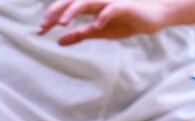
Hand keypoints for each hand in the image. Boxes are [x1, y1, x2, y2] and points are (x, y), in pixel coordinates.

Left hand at [38, 0, 172, 44]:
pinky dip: (103, 15)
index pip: (66, 7)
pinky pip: (112, 9)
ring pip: (88, 1)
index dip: (51, 17)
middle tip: (43, 26)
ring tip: (62, 23)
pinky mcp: (125, 5)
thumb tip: (59, 42)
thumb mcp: (100, 31)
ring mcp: (111, 0)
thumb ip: (80, 34)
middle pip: (72, 2)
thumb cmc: (127, 20)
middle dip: (56, 13)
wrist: (155, 15)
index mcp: (90, 4)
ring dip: (73, 10)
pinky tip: (96, 25)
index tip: (39, 31)